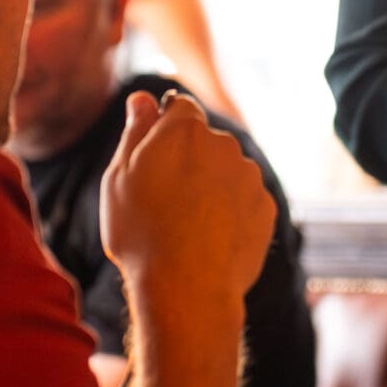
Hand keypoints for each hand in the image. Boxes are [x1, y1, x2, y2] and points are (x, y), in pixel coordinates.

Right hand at [101, 90, 274, 306]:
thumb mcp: (119, 179)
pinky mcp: (266, 208)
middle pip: (205, 142)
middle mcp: (224, 145)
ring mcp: (249, 177)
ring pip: (227, 172)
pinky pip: (245, 201)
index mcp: (184, 130)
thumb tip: (142, 99)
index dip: (166, 127)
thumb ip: (135, 132)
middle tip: (164, 200)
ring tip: (187, 226)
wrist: (186, 288)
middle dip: (189, 160)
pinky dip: (231, 213)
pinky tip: (210, 239)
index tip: (155, 155)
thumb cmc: (141, 233)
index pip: (180, 107)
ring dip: (212, 186)